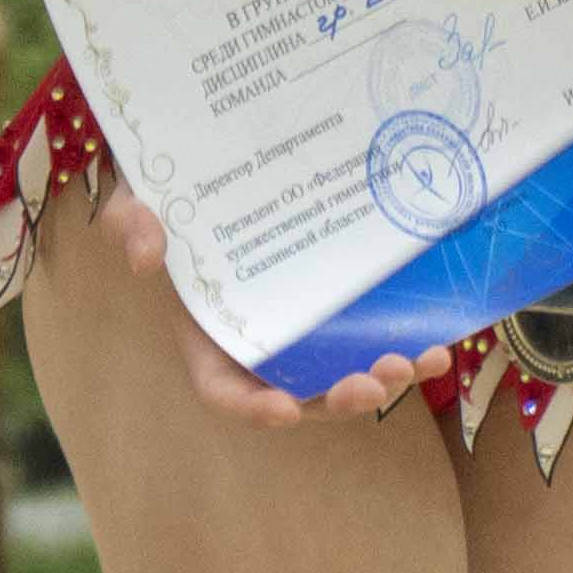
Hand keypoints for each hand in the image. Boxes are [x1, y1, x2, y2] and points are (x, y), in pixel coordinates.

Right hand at [93, 180, 451, 424]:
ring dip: (382, 380)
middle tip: (373, 383)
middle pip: (297, 393)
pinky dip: (403, 348)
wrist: (206, 162)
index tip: (283, 410)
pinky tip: (439, 340)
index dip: (251, 407)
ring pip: (342, 373)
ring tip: (417, 362)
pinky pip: (368, 338)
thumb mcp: (135, 199)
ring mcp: (301, 328)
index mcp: (208, 334)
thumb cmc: (164, 188)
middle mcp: (258, 343)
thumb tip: (145, 254)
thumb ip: (132, 222)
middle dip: (337, 398)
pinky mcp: (335, 305)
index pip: (223, 389)